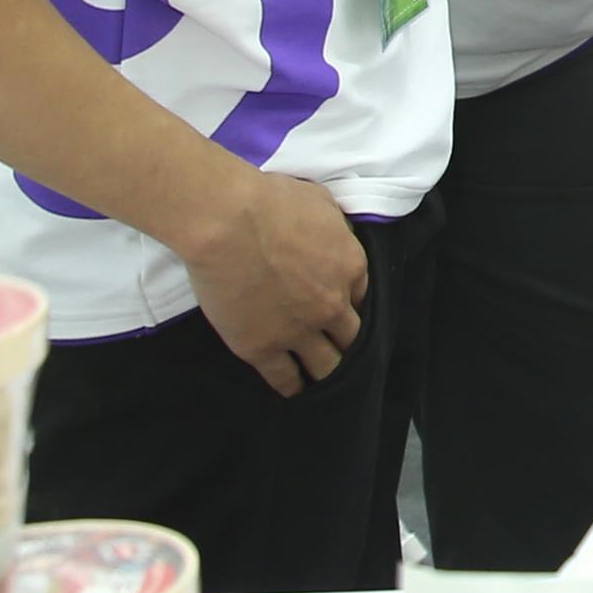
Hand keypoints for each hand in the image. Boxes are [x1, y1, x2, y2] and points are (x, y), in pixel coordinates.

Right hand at [166, 167, 369, 396]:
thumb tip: (334, 234)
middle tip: (336, 346)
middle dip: (346, 341)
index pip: (362, 295)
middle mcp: (332, 305)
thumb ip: (334, 228)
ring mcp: (299, 331)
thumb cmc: (272, 201)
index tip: (341, 305)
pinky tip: (294, 391)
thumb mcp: (322, 203)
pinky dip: (292, 387)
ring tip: (322, 377)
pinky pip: (284, 379)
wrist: (229, 224)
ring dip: (327, 370)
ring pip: (327, 366)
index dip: (350, 301)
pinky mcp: (262, 348)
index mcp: (351, 267)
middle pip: (351, 335)